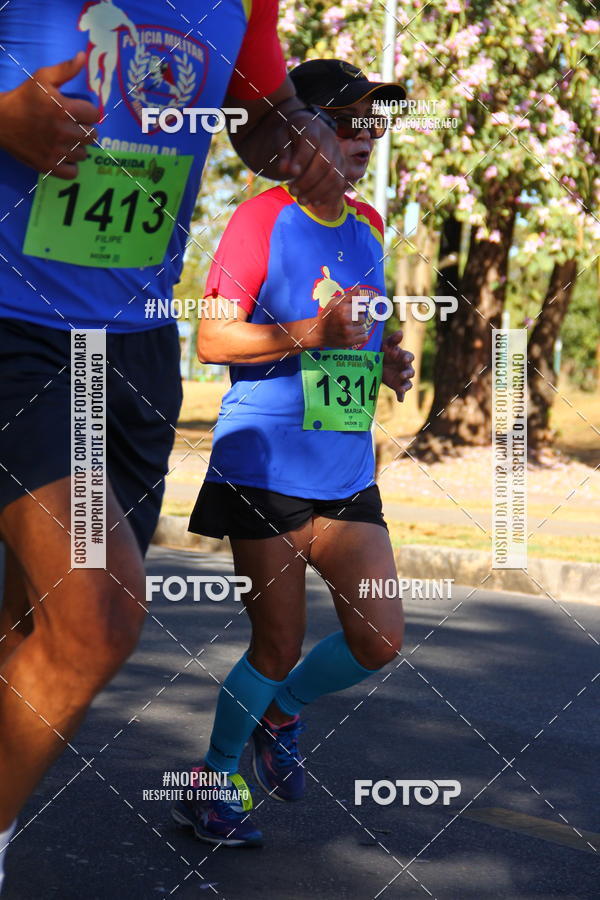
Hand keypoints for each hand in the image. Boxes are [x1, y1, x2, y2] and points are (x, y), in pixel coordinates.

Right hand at [0, 52, 100, 178]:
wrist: (0, 120)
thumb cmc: (23, 98)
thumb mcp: (42, 78)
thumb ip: (65, 69)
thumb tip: (83, 57)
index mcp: (65, 109)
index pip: (95, 115)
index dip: (88, 113)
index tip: (78, 112)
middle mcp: (64, 131)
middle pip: (92, 136)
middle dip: (84, 130)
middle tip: (71, 126)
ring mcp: (57, 151)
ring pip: (83, 154)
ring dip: (77, 148)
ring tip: (64, 140)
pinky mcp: (49, 166)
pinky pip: (73, 172)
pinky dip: (70, 166)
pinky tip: (62, 156)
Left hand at [277, 108, 345, 206]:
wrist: (307, 131)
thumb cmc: (291, 136)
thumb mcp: (282, 138)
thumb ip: (283, 153)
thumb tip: (284, 169)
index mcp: (312, 126)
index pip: (311, 142)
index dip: (302, 159)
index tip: (291, 173)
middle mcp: (329, 138)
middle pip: (325, 162)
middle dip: (308, 180)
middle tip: (292, 192)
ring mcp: (338, 153)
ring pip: (334, 175)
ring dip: (318, 191)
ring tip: (301, 200)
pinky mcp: (342, 166)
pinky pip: (339, 183)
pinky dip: (327, 195)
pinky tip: (313, 202)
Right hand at [315, 289, 368, 348]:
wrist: (317, 332)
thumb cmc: (327, 316)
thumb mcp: (335, 302)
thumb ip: (349, 296)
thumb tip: (359, 287)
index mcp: (343, 309)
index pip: (361, 307)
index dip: (356, 310)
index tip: (349, 312)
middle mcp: (345, 320)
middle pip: (363, 318)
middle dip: (357, 319)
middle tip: (348, 321)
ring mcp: (348, 332)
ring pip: (364, 328)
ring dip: (358, 328)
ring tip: (348, 328)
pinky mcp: (349, 342)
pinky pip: (364, 337)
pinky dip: (360, 336)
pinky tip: (352, 334)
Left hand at [381, 330, 414, 401]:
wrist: (376, 363)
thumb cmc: (383, 351)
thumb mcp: (386, 345)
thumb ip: (393, 339)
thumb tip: (400, 332)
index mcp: (404, 357)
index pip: (410, 357)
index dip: (408, 358)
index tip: (405, 359)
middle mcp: (405, 368)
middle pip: (411, 372)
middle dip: (407, 374)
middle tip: (402, 375)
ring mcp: (402, 378)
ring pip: (408, 383)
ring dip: (406, 386)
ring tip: (401, 389)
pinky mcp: (397, 385)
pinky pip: (401, 392)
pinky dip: (401, 396)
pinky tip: (400, 400)